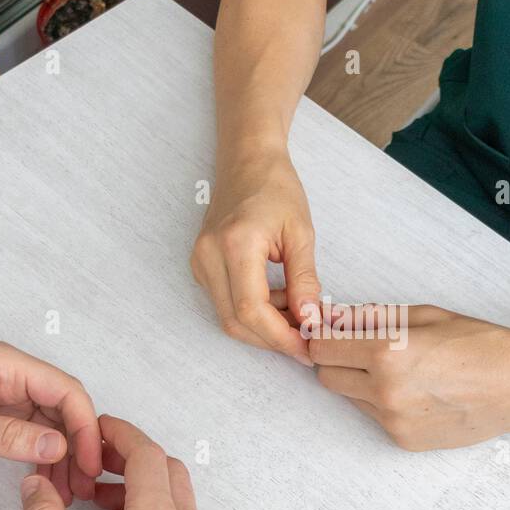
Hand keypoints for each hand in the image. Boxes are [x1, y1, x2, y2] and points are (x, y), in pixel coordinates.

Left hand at [0, 342, 102, 502]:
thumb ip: (7, 435)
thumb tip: (58, 445)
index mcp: (5, 364)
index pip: (66, 390)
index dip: (85, 427)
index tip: (90, 464)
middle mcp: (9, 373)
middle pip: (64, 406)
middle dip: (78, 444)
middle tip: (83, 486)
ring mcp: (1, 392)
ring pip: (50, 421)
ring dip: (62, 453)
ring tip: (66, 490)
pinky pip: (28, 430)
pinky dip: (40, 453)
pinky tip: (43, 477)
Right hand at [190, 152, 320, 365]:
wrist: (248, 162)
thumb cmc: (277, 189)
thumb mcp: (301, 234)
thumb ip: (305, 281)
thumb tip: (310, 321)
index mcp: (236, 244)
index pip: (252, 310)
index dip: (279, 337)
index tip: (306, 347)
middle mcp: (209, 256)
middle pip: (236, 321)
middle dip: (272, 338)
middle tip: (305, 340)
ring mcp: (200, 262)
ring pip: (229, 317)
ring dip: (265, 325)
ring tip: (297, 309)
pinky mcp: (201, 266)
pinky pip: (226, 303)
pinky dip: (254, 311)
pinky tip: (279, 298)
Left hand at [310, 305, 509, 450]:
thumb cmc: (478, 344)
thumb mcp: (424, 316)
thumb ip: (372, 317)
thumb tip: (334, 317)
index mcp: (386, 353)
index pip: (321, 347)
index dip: (323, 337)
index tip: (331, 332)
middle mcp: (384, 391)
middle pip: (326, 376)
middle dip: (336, 360)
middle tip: (363, 349)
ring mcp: (393, 420)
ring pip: (350, 398)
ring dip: (360, 382)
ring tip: (402, 370)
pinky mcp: (404, 440)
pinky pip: (375, 417)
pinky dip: (384, 404)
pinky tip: (418, 392)